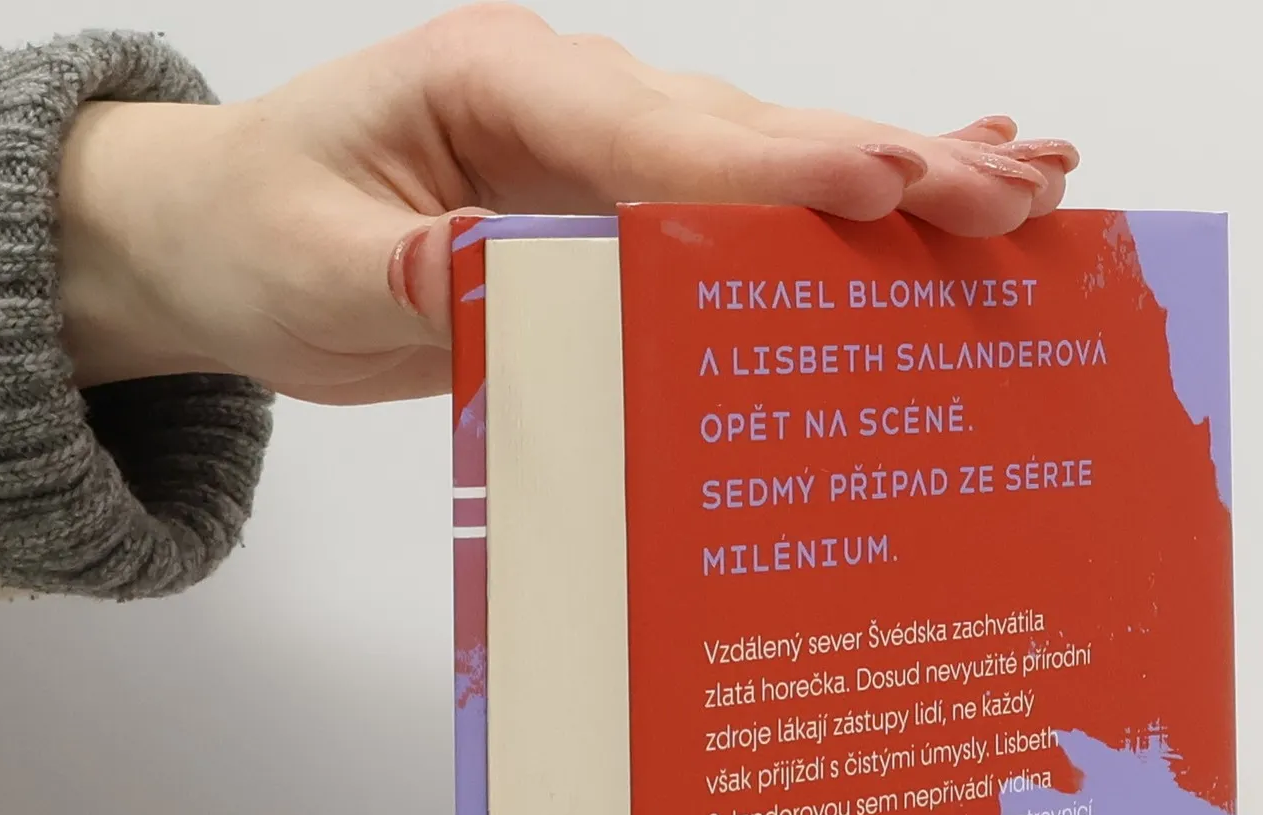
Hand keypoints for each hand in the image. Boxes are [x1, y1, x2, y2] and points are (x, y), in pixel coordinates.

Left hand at [57, 4, 1079, 403]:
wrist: (227, 232)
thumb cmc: (259, 230)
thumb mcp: (309, 264)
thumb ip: (408, 271)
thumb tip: (489, 282)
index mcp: (502, 84)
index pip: (660, 134)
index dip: (779, 167)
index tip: (890, 182)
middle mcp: (577, 99)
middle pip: (753, 135)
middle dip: (891, 163)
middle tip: (1021, 188)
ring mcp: (610, 146)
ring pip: (774, 161)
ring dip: (906, 175)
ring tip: (1034, 181)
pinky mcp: (622, 204)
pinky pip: (747, 207)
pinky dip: (846, 204)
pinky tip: (937, 189)